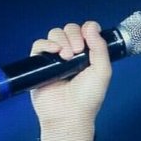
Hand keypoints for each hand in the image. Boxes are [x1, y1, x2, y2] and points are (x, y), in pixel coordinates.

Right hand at [30, 22, 111, 140]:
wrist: (68, 115)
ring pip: (54, 33)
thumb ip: (100, 47)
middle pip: (69, 29)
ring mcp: (55, 59)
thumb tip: (91, 25)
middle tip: (76, 52)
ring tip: (66, 57)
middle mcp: (71, 55)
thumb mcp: (102, 72)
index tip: (87, 40)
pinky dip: (46, 44)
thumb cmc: (87, 98)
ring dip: (61, 40)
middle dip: (73, 36)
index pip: (85, 31)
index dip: (86, 30)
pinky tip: (54, 52)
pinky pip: (39, 44)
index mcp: (88, 56)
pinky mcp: (39, 65)